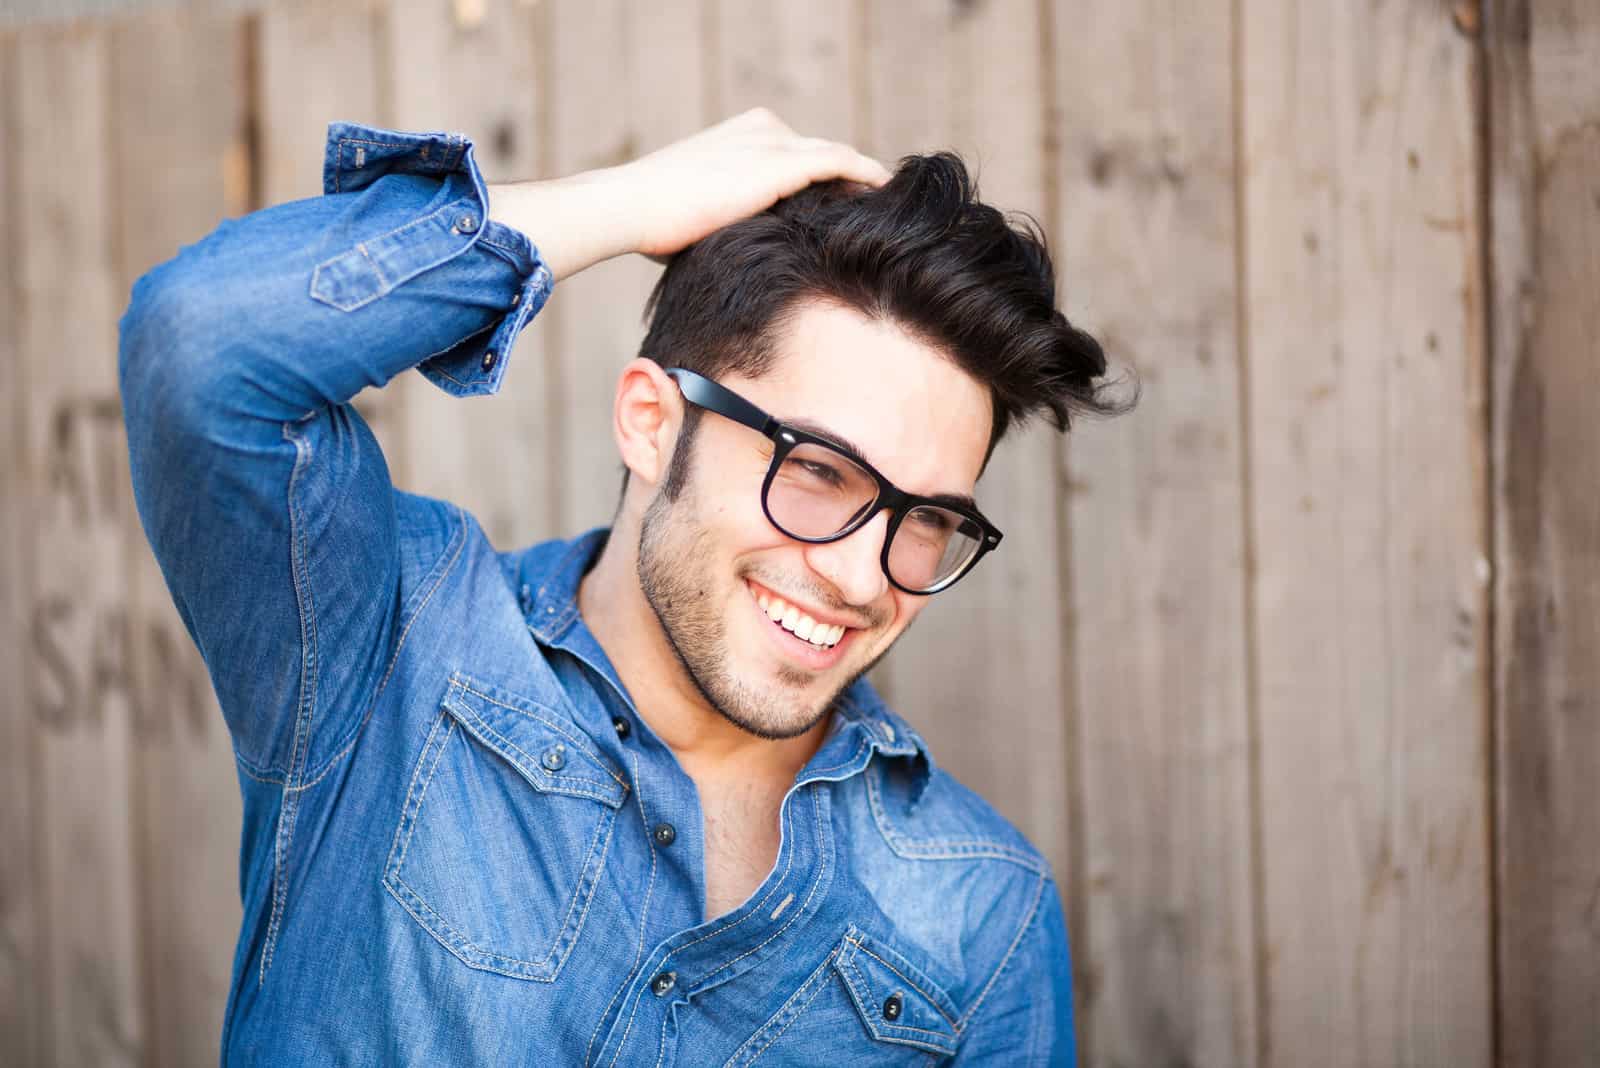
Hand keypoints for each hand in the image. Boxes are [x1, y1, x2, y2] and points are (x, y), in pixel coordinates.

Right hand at [487, 109, 889, 282]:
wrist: (632, 205)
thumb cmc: (652, 222)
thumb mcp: (697, 213)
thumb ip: (727, 218)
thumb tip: (736, 253)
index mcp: (741, 135)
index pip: (797, 153)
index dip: (822, 179)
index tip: (842, 204)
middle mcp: (762, 129)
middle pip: (820, 152)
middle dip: (848, 179)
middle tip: (876, 207)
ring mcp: (773, 142)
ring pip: (835, 156)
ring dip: (863, 178)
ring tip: (888, 202)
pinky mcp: (782, 163)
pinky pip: (840, 163)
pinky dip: (866, 175)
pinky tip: (886, 191)